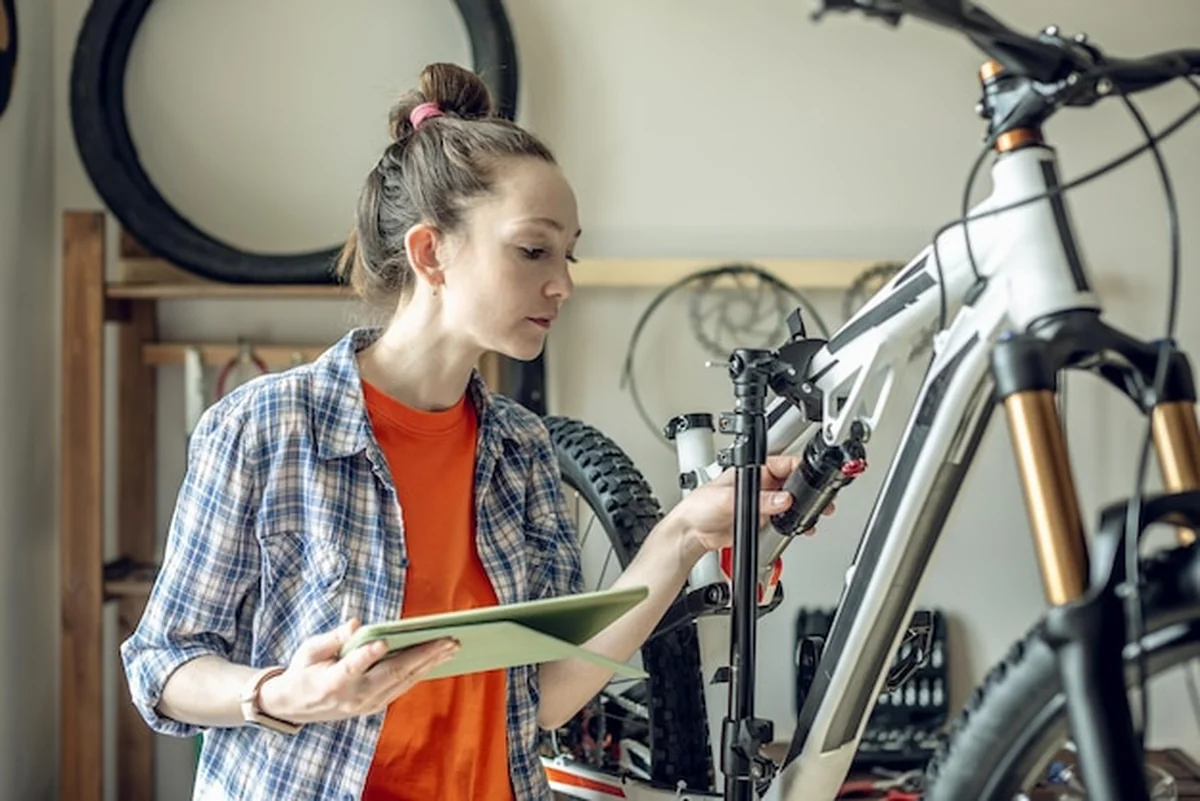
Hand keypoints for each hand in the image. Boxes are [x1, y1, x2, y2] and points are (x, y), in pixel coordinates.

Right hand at [259, 619, 459, 723]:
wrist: (296, 706)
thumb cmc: (304, 671)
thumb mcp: (308, 650)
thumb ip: (332, 638)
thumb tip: (356, 624)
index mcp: (331, 682)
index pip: (352, 668)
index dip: (367, 655)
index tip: (383, 642)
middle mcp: (354, 696)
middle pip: (392, 674)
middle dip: (422, 655)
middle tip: (448, 640)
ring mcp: (366, 704)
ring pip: (403, 681)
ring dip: (430, 663)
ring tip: (452, 646)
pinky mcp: (374, 705)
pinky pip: (402, 686)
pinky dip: (421, 671)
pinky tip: (438, 658)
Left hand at [668, 455, 835, 558]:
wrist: (691, 533)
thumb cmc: (699, 507)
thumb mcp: (728, 500)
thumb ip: (758, 501)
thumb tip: (782, 499)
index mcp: (751, 471)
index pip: (783, 464)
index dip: (799, 469)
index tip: (812, 478)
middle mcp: (759, 485)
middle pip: (791, 484)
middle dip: (806, 491)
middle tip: (818, 501)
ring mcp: (761, 503)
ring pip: (790, 503)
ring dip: (801, 509)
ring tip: (813, 516)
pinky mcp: (761, 520)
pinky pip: (783, 520)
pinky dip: (793, 524)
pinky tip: (799, 527)